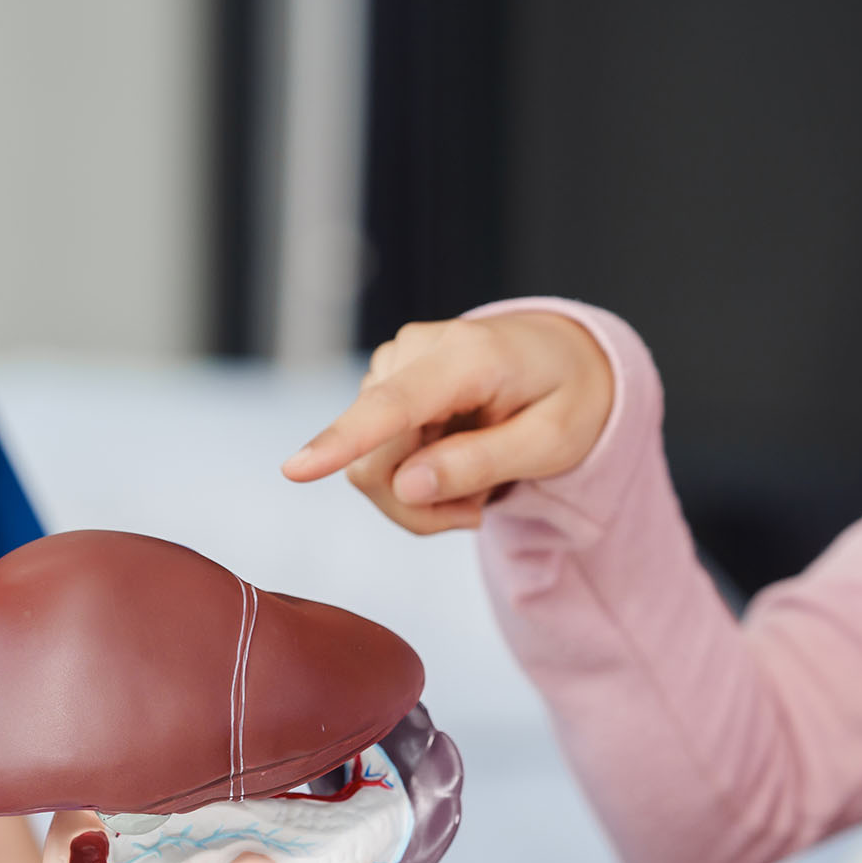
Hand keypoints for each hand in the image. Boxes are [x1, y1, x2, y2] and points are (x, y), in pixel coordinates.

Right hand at [280, 310, 614, 534]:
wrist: (563, 359)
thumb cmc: (567, 397)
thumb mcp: (551, 441)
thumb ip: (479, 463)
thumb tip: (406, 486)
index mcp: (467, 356)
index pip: (394, 406)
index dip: (343, 441)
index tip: (295, 470)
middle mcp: (415, 352)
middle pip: (374, 461)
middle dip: (420, 506)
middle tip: (478, 510)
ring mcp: (391, 367)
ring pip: (368, 469)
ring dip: (421, 497)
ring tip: (476, 481)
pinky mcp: (382, 387)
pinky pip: (373, 461)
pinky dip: (415, 481)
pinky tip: (453, 463)